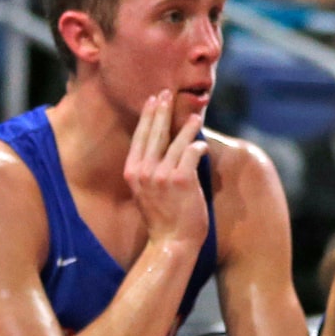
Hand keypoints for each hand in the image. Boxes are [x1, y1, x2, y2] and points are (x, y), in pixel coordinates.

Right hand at [125, 91, 209, 253]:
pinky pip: (191, 153)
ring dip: (187, 127)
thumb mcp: (145, 193)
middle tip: (167, 93)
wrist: (171, 243)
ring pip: (176, 141)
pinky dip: (198, 146)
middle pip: (154, 133)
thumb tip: (160, 150)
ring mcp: (161, 175)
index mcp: (132, 173)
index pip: (140, 137)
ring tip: (195, 117)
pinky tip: (202, 145)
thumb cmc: (162, 219)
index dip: (148, 117)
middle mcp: (144, 171)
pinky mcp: (181, 180)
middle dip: (161, 111)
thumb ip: (149, 171)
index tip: (153, 100)